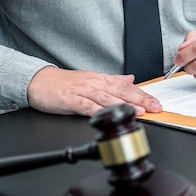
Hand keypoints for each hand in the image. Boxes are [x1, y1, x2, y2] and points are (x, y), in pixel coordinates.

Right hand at [27, 66, 161, 116]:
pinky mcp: (70, 99)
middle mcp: (95, 84)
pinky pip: (86, 105)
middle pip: (121, 92)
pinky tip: (108, 115)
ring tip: (139, 111)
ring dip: (124, 105)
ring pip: (107, 98)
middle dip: (140, 100)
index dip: (144, 95)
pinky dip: (98, 110)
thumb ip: (113, 81)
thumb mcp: (92, 79)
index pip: (128, 87)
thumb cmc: (65, 83)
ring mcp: (82, 91)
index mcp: (102, 80)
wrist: (38, 81)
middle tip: (155, 107)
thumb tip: (131, 79)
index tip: (157, 103)